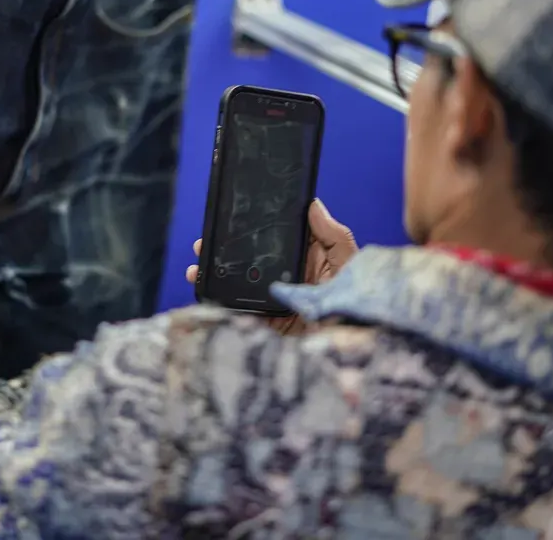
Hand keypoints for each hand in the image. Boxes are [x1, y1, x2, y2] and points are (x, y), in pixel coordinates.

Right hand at [186, 199, 357, 335]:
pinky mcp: (264, 321)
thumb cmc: (356, 302)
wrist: (346, 347)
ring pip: (237, 282)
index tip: (231, 217)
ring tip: (196, 268)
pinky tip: (203, 291)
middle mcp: (286, 277)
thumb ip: (333, 235)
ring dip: (214, 273)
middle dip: (223, 250)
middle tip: (204, 242)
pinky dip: (217, 301)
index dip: (252, 228)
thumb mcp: (348, 263)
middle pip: (249, 258)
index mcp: (306, 259)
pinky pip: (236, 309)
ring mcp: (273, 300)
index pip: (275, 238)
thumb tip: (313, 205)